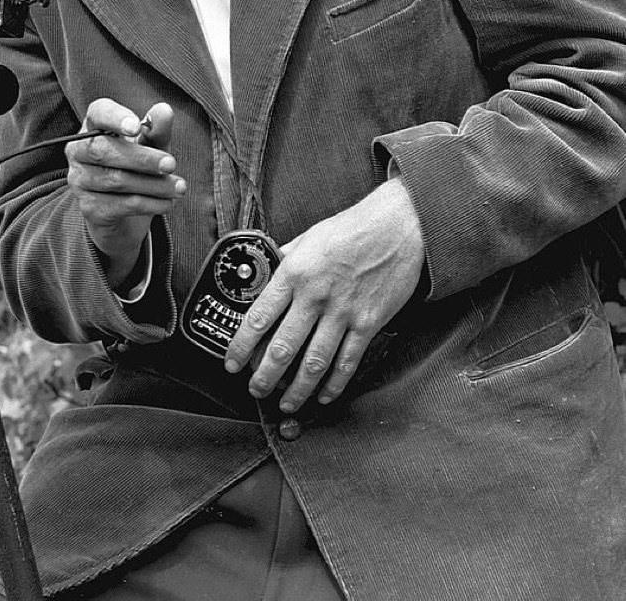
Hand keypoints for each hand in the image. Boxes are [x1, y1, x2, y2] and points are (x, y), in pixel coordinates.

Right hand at [66, 99, 184, 288]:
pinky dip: (150, 203)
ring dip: (154, 184)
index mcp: (93, 125)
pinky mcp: (89, 208)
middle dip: (142, 158)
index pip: (98, 113)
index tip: (136, 127)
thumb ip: (157, 129)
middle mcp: (78, 151)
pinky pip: (121, 204)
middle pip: (103, 150)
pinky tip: (168, 202)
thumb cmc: (137, 167)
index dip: (115, 118)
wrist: (123, 214)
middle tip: (171, 164)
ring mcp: (80, 181)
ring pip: (116, 180)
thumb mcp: (151, 146)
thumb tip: (165, 110)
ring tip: (179, 187)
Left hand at [224, 178, 424, 408]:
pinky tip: (324, 395)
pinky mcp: (368, 323)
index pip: (259, 317)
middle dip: (265, 376)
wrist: (397, 227)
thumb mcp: (309, 237)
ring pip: (313, 363)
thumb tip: (270, 271)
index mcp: (294, 273)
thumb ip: (287, 259)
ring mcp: (342, 312)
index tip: (232, 362)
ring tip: (286, 403)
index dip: (241, 346)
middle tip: (256, 390)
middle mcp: (314, 296)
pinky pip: (347, 362)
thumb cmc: (352, 229)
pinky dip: (334, 384)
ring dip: (297, 390)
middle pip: (282, 348)